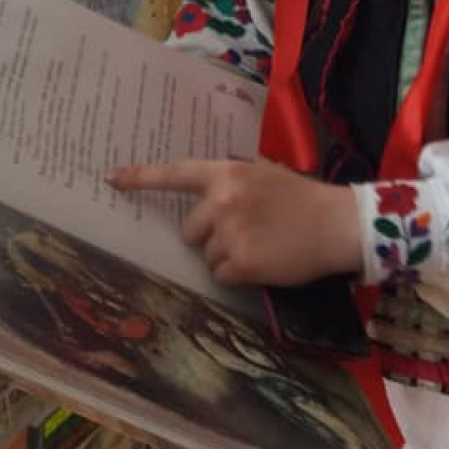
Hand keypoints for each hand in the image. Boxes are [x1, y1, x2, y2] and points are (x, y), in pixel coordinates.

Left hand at [106, 157, 361, 285]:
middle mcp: (221, 201)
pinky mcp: (239, 264)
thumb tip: (206, 202)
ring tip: (261, 245)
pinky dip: (238, 275)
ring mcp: (228, 234)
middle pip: (189, 230)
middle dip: (210, 235)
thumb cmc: (303, 197)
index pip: (175, 174)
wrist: (338, 223)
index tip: (111, 179)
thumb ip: (232, 184)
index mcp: (227, 173)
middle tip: (245, 232)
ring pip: (206, 256)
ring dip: (227, 256)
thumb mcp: (264, 176)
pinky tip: (264, 261)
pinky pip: (221, 275)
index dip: (141, 178)